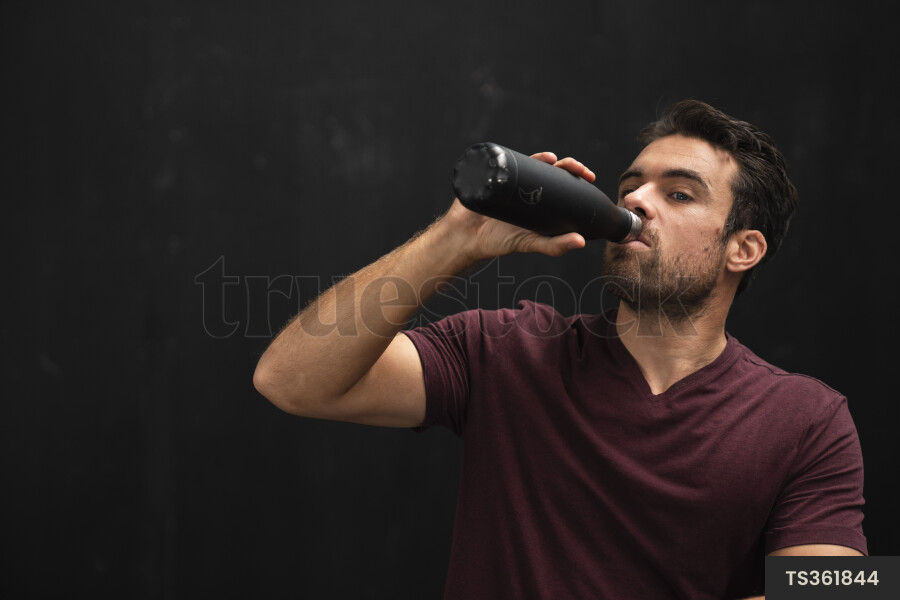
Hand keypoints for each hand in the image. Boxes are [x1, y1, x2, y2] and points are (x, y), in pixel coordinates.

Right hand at [444, 152, 592, 261]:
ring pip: (533, 162)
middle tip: (577, 170)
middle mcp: (527, 187)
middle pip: (551, 169)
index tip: (589, 176)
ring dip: (547, 158)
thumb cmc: (498, 241)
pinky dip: (521, 156)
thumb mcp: (530, 243)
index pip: (562, 183)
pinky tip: (537, 158)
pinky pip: (507, 161)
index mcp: (539, 200)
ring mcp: (510, 179)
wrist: (465, 237)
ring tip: (556, 160)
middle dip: (567, 165)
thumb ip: (554, 246)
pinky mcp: (493, 174)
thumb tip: (580, 241)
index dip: (576, 176)